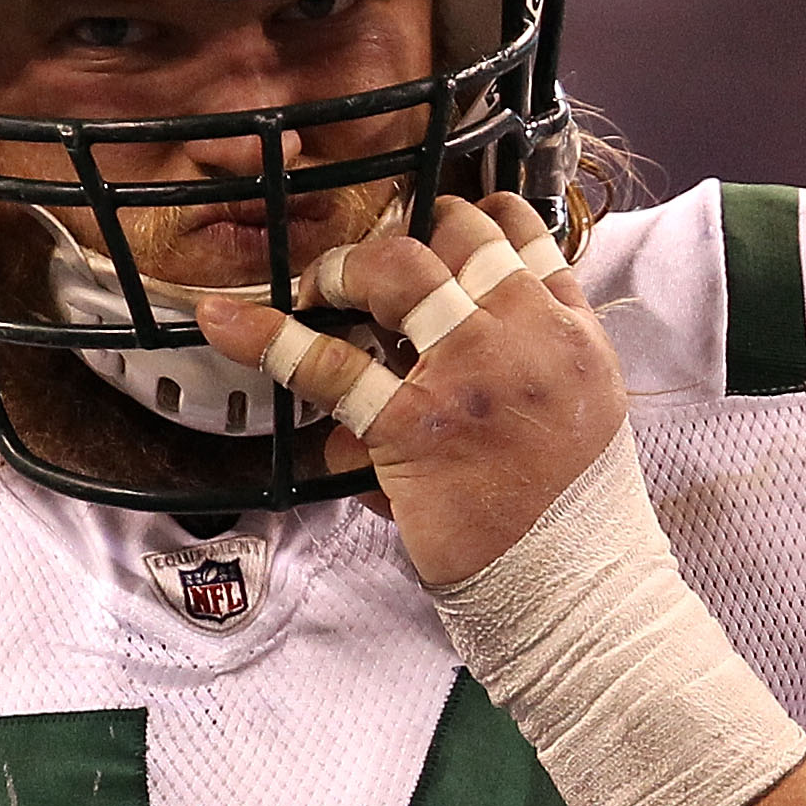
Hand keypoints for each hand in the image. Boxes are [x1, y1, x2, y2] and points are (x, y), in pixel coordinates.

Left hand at [192, 194, 620, 587]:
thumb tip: (444, 355)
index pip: (524, 233)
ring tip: (322, 284)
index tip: (438, 224)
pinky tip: (227, 323)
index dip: (471, 215)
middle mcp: (529, 337)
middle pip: (458, 233)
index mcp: (571, 334)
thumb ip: (523, 368)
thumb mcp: (578, 417)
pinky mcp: (418, 428)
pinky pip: (333, 367)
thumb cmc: (572, 518)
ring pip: (399, 268)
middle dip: (407, 231)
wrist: (575, 590)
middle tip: (370, 260)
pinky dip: (271, 338)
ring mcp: (472, 375)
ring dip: (349, 265)